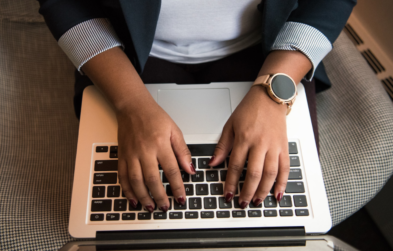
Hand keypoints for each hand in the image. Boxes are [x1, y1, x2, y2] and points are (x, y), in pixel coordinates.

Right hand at [116, 99, 195, 212]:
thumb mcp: (174, 130)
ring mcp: (131, 154)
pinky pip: (123, 176)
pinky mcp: (122, 156)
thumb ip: (183, 151)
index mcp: (160, 144)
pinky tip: (133, 199)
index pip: (171, 170)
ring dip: (143, 196)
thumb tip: (190, 169)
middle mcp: (144, 150)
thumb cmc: (154, 117)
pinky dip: (127, 189)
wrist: (133, 107)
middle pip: (152, 179)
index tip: (181, 198)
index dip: (177, 187)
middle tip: (165, 207)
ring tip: (150, 207)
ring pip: (136, 180)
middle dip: (159, 196)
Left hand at [209, 86, 289, 207]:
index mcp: (244, 138)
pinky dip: (282, 182)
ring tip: (257, 201)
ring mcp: (274, 146)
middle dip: (247, 191)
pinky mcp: (284, 147)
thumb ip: (222, 146)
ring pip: (270, 173)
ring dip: (263, 190)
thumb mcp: (230, 125)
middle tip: (242, 202)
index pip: (236, 165)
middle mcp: (260, 143)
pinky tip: (278, 193)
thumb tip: (213, 163)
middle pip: (254, 173)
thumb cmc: (250, 109)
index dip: (231, 182)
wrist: (270, 97)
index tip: (228, 193)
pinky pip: (285, 168)